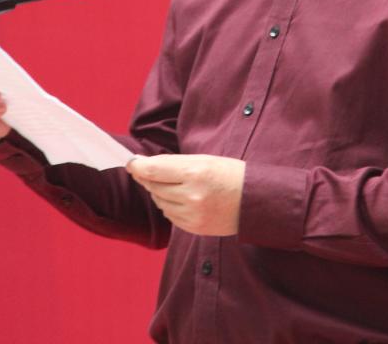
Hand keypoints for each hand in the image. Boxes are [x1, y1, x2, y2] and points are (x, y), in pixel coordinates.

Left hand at [127, 155, 245, 236]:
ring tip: (174, 184)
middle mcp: (192, 195)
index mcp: (195, 173)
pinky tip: (182, 198)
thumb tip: (145, 165)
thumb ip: (174, 163)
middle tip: (148, 170)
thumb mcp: (205, 160)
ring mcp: (193, 215)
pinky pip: (170, 215)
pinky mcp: (194, 228)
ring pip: (160, 202)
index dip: (137, 166)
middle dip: (148, 178)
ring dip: (159, 192)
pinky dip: (170, 206)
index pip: (153, 170)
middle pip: (154, 186)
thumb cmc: (231, 174)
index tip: (131, 162)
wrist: (256, 201)